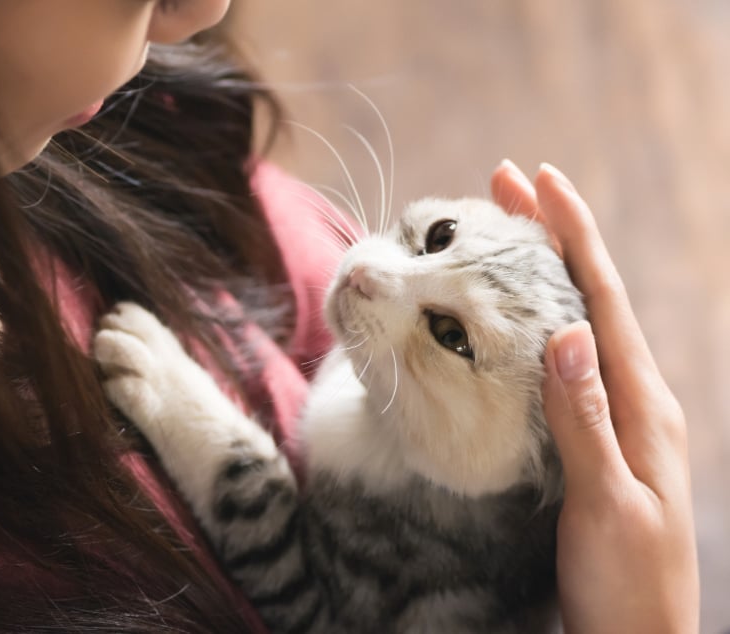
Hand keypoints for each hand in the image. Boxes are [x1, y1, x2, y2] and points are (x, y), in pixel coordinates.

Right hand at [491, 160, 699, 632]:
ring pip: (577, 324)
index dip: (572, 236)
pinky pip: (567, 362)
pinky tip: (516, 319)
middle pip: (590, 298)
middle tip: (506, 185)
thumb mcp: (608, 504)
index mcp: (643, 404)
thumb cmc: (627, 582)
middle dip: (551, 236)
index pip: (602, 300)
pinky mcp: (596, 438)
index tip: (538, 180)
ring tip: (507, 233)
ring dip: (545, 272)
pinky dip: (538, 321)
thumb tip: (565, 331)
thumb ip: (587, 418)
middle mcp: (634, 399)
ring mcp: (616, 417)